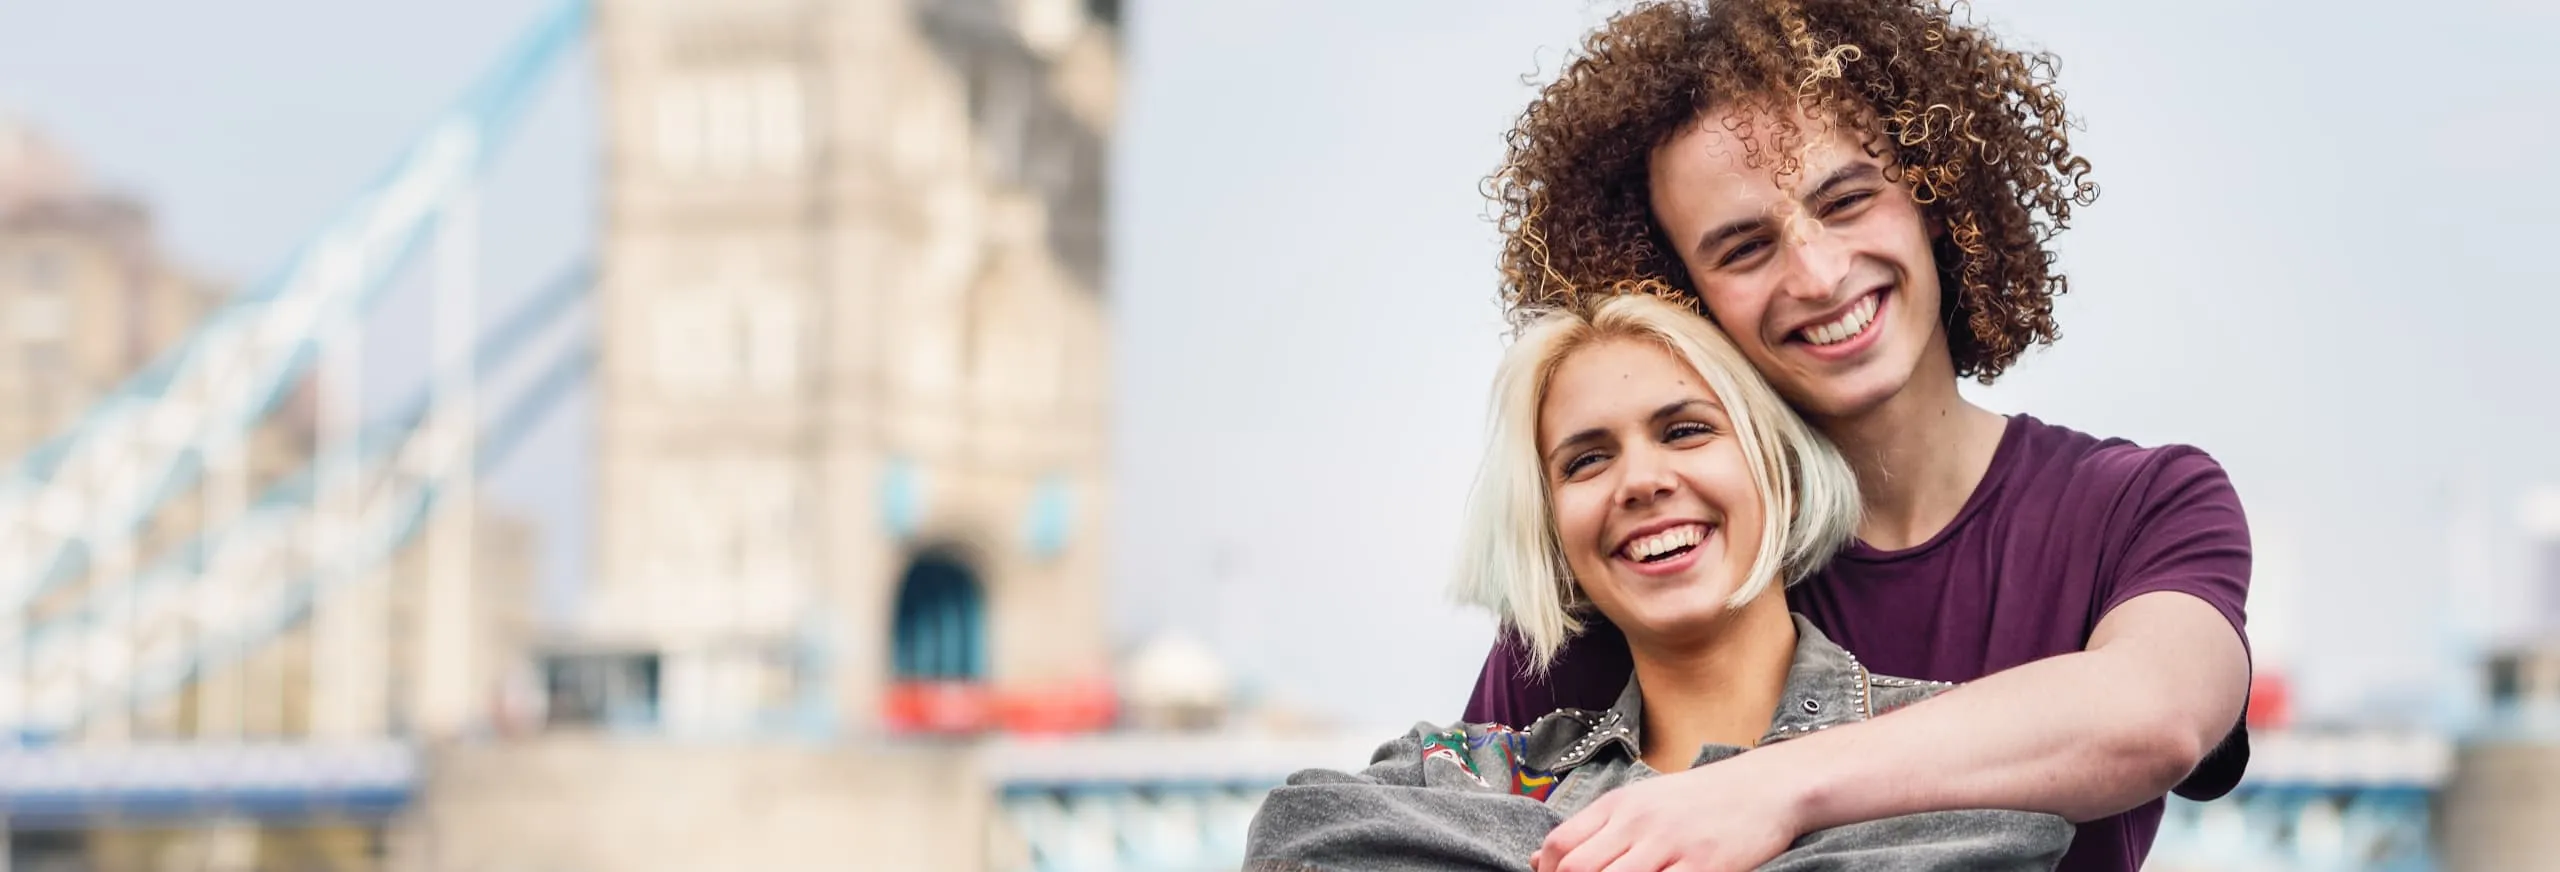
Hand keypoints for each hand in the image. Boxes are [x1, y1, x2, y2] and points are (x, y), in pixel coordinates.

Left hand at [1530, 755, 1805, 871]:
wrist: (1766, 787)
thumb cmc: (1699, 800)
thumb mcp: (1641, 801)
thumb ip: (1593, 829)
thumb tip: (1541, 857)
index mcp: (1618, 805)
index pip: (1560, 845)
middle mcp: (1639, 823)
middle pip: (1578, 869)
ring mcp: (1672, 845)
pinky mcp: (1706, 866)